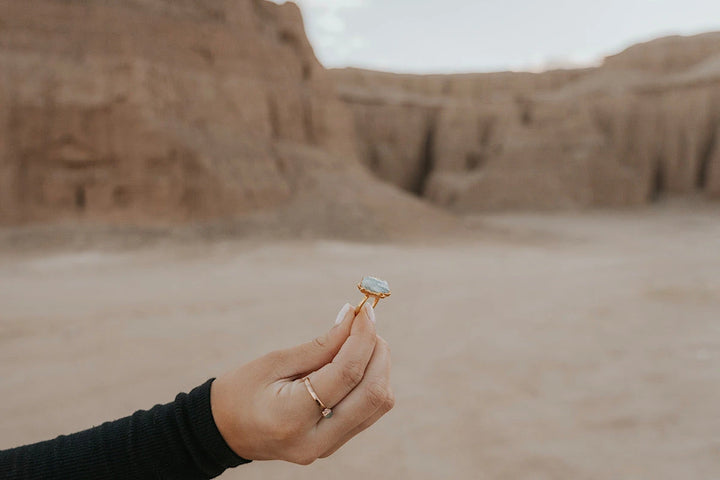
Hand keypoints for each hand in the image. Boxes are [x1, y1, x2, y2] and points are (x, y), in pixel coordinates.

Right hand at [210, 302, 393, 464]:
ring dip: (379, 366)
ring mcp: (326, 447)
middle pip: (372, 394)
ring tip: (360, 341)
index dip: (362, 337)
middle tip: (366, 324)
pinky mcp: (333, 445)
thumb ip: (320, 345)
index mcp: (291, 417)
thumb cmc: (241, 391)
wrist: (224, 431)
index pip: (346, 374)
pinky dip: (371, 381)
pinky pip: (369, 412)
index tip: (364, 311)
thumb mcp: (274, 362)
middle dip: (377, 352)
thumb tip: (353, 318)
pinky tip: (356, 361)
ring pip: (377, 404)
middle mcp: (315, 439)